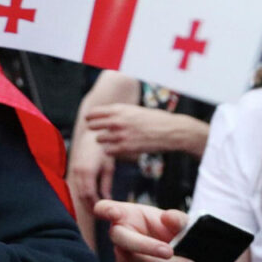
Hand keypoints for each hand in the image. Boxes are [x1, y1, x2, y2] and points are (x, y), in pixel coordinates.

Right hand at [67, 126, 115, 209]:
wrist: (92, 134)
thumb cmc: (104, 149)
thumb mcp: (108, 168)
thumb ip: (106, 185)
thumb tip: (107, 200)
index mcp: (87, 172)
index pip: (89, 195)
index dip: (95, 205)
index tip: (104, 212)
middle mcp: (77, 172)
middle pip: (81, 195)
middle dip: (89, 206)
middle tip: (99, 215)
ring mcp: (73, 170)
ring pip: (77, 191)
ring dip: (85, 201)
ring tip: (95, 209)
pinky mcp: (73, 168)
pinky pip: (77, 185)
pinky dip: (82, 193)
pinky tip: (90, 198)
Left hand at [86, 104, 204, 156]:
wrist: (172, 131)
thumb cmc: (153, 119)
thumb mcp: (133, 110)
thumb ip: (117, 112)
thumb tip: (102, 115)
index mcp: (119, 109)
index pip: (92, 113)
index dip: (90, 118)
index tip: (92, 121)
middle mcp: (117, 121)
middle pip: (92, 126)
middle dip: (95, 129)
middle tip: (102, 132)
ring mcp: (121, 135)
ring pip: (99, 139)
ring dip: (104, 141)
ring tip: (113, 140)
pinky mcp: (126, 148)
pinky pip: (107, 151)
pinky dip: (111, 150)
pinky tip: (119, 148)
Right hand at [93, 199, 195, 261]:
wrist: (174, 251)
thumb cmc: (167, 229)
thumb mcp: (175, 221)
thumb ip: (176, 218)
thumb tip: (170, 218)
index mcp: (125, 214)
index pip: (105, 208)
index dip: (106, 210)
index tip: (114, 212)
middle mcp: (118, 233)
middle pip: (121, 238)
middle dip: (146, 246)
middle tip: (170, 251)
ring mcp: (120, 253)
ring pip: (134, 261)